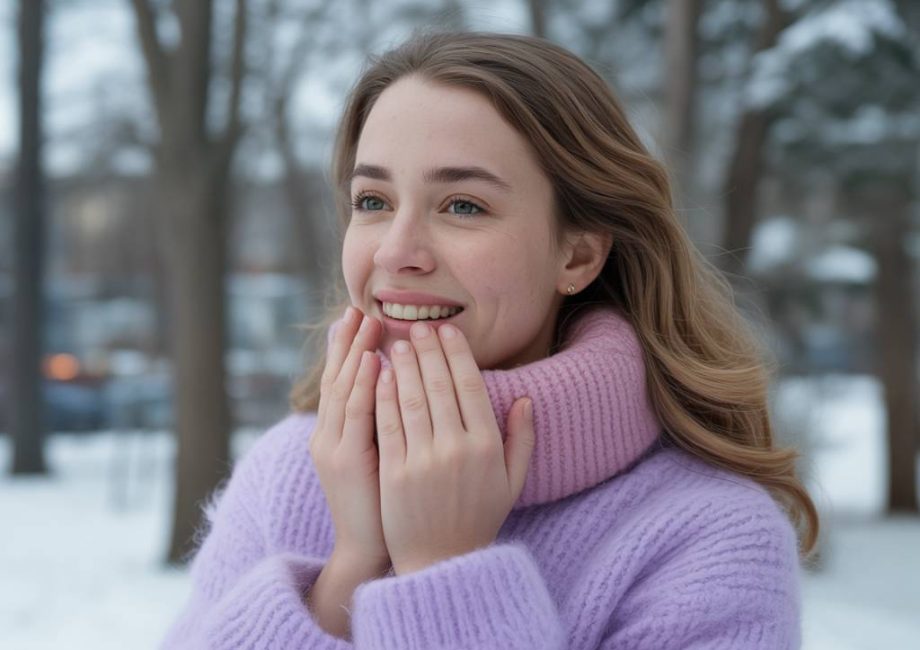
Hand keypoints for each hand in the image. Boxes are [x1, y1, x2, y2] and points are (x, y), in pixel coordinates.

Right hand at [310, 307, 389, 567]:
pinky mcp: (345, 459)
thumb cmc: (385, 503)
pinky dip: (361, 385)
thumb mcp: (381, 456)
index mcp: (337, 433)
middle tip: (358, 307)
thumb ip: (385, 421)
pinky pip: (354, 415)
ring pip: (342, 388)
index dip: (349, 348)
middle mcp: (328, 434)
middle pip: (336, 377)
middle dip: (347, 341)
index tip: (360, 317)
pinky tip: (372, 361)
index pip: (342, 380)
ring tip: (366, 321)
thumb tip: (402, 384)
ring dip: (354, 352)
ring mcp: (333, 446)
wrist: (369, 548)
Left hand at [374, 320, 534, 575]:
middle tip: (418, 327)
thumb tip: (525, 398)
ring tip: (396, 343)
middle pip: (440, 386)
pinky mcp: (395, 473)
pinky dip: (384, 396)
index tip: (447, 331)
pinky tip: (380, 376)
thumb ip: (523, 439)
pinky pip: (389, 424)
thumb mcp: (512, 482)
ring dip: (404, 366)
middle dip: (428, 351)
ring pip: (412, 400)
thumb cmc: (478, 519)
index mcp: (487, 447)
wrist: (442, 563)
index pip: (470, 387)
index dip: (457, 355)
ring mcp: (424, 461)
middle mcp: (457, 449)